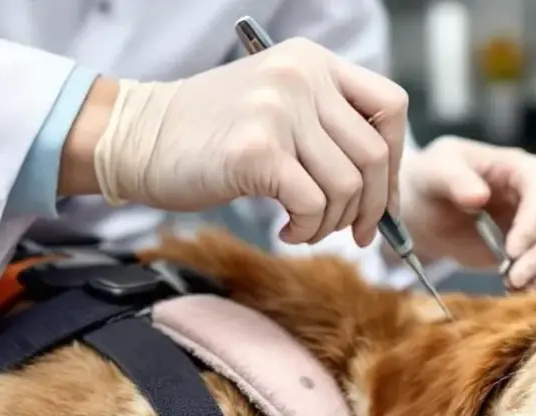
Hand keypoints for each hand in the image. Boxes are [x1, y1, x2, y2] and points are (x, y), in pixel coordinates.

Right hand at [84, 38, 408, 246]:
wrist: (138, 137)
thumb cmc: (212, 135)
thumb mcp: (280, 109)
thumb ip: (331, 131)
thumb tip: (387, 194)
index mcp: (314, 61)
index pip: (391, 107)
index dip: (397, 162)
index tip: (382, 198)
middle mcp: (301, 76)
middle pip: (375, 156)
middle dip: (371, 208)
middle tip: (354, 233)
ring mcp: (279, 109)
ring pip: (348, 186)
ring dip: (332, 223)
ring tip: (304, 226)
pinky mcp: (257, 149)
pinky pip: (313, 205)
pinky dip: (307, 230)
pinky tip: (285, 231)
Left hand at [399, 136, 535, 291]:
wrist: (427, 209)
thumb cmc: (432, 182)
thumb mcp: (434, 172)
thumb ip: (454, 179)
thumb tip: (477, 196)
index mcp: (520, 168)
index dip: (534, 221)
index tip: (512, 251)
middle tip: (513, 281)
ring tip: (519, 290)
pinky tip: (534, 294)